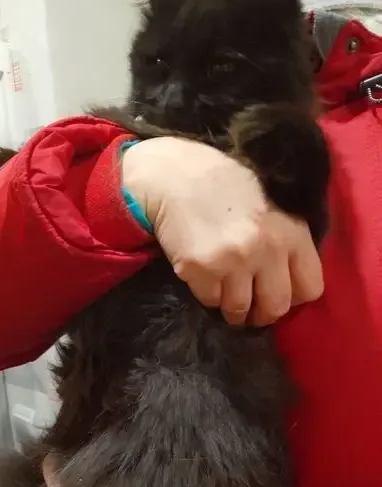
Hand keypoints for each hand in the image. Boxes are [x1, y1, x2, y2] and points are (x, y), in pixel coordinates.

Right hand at [122, 137, 322, 324]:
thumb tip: (291, 278)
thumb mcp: (272, 204)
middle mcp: (266, 249)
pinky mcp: (200, 270)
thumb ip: (287, 240)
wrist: (174, 175)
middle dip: (262, 311)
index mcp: (291, 231)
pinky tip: (205, 276)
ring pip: (239, 309)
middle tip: (252, 307)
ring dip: (233, 307)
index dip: (294, 295)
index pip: (311, 287)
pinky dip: (208, 294)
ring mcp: (232, 262)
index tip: (278, 292)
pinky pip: (210, 300)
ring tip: (226, 293)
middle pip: (275, 307)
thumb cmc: (224, 185)